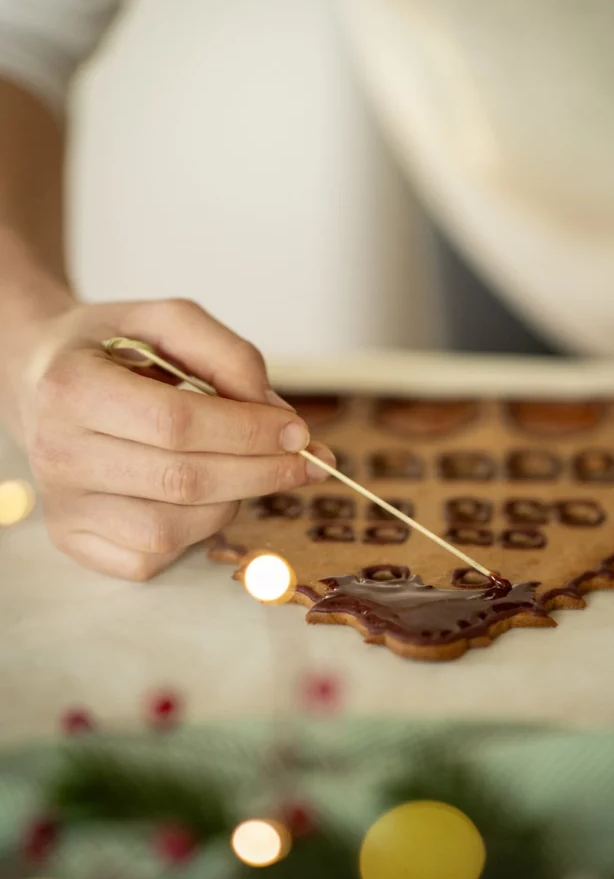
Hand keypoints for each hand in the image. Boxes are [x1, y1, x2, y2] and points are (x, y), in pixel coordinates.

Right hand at [8, 298, 334, 579]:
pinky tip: (203, 496)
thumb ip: (227, 354)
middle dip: (261, 472)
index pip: (176, 423)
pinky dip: (194, 534)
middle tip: (306, 461)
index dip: (247, 431)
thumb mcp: (167, 321)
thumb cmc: (114, 348)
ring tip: (247, 469)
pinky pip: (151, 557)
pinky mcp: (71, 539)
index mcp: (73, 387)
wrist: (42, 379)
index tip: (299, 431)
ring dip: (232, 502)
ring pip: (171, 530)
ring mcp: (61, 503)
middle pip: (182, 481)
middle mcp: (58, 451)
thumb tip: (278, 416)